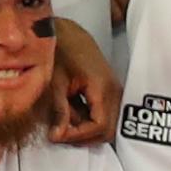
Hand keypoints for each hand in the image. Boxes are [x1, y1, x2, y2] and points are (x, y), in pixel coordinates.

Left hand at [42, 13, 119, 147]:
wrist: (70, 34)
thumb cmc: (61, 52)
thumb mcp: (56, 83)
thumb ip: (59, 111)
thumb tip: (58, 136)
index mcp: (102, 87)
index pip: (99, 125)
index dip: (78, 135)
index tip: (58, 135)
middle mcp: (114, 91)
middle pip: (107, 130)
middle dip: (83, 136)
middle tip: (60, 133)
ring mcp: (114, 92)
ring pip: (107, 125)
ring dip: (86, 130)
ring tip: (64, 122)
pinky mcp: (110, 92)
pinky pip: (105, 116)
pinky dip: (89, 121)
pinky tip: (72, 114)